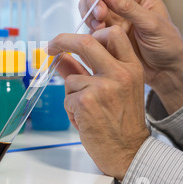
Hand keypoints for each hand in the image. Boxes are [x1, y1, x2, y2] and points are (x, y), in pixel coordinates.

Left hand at [48, 27, 149, 180]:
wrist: (129, 151)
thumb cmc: (122, 122)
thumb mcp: (114, 89)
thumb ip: (87, 69)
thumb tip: (62, 56)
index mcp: (131, 67)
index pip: (113, 34)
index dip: (89, 32)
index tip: (74, 39)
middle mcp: (120, 73)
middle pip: (86, 42)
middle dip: (62, 40)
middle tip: (50, 46)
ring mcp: (103, 86)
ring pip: (71, 78)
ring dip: (72, 95)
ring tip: (88, 111)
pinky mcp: (86, 101)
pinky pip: (67, 97)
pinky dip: (71, 109)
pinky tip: (86, 120)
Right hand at [79, 0, 182, 114]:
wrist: (164, 70)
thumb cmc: (167, 45)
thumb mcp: (151, 24)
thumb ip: (129, 7)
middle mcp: (123, 2)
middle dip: (94, 1)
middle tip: (100, 15)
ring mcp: (113, 17)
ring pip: (90, 7)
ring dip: (90, 15)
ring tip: (99, 27)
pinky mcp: (105, 32)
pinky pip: (89, 24)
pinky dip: (89, 28)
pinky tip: (98, 35)